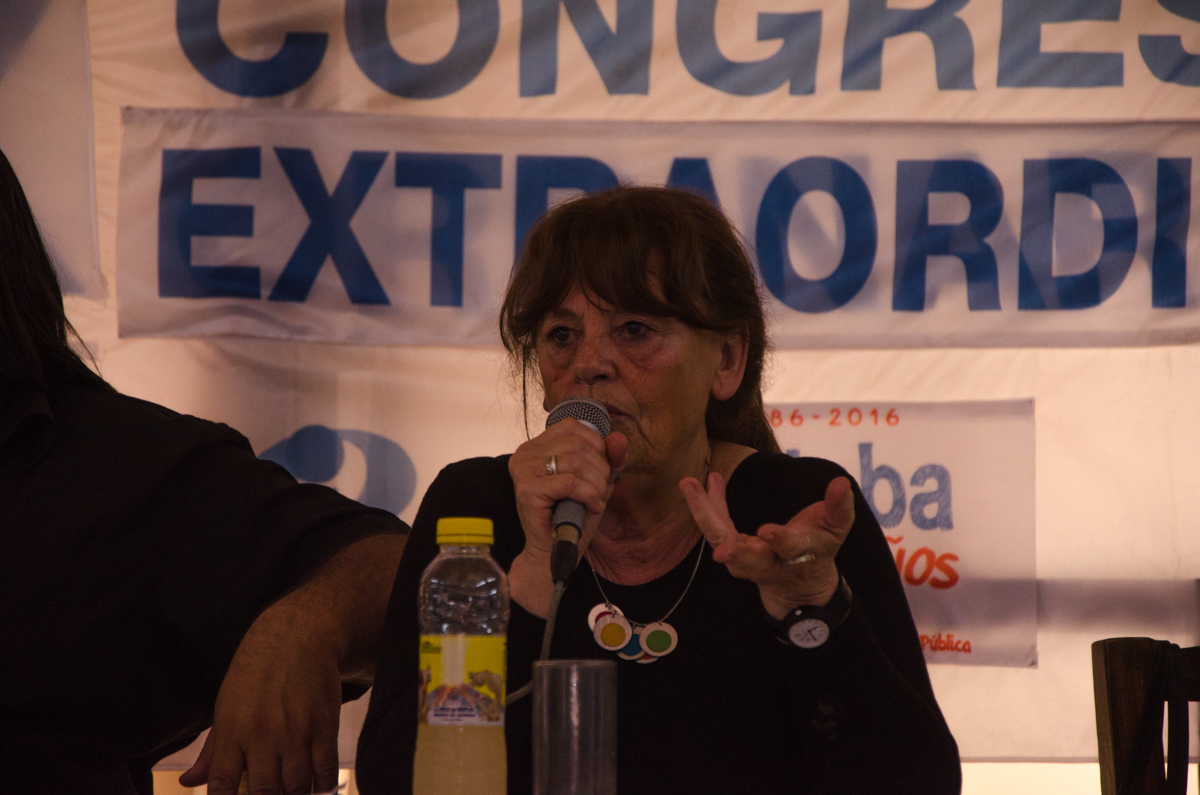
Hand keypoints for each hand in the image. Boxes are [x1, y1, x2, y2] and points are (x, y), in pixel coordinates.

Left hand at [180, 534, 402, 793]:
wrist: (297, 635)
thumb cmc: (256, 673)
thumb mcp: (226, 706)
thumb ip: (212, 750)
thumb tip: (189, 784)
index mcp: (232, 731)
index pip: (223, 786)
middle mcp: (262, 735)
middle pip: (265, 793)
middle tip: (271, 794)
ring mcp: (295, 731)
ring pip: (297, 787)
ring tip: (293, 791)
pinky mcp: (324, 724)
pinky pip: (326, 770)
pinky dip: (323, 785)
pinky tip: (318, 784)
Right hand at [507, 419, 626, 615]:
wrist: (554, 551)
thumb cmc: (573, 515)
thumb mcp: (596, 480)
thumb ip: (609, 457)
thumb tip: (619, 438)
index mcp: (537, 445)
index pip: (574, 427)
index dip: (597, 447)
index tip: (602, 471)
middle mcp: (525, 453)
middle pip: (577, 444)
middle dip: (600, 468)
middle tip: (601, 491)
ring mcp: (523, 470)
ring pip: (576, 462)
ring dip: (596, 484)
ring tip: (596, 500)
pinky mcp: (528, 489)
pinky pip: (570, 482)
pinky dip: (589, 495)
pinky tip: (591, 507)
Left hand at [680, 473, 853, 618]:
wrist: (798, 582)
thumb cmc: (819, 547)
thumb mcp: (836, 529)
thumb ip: (839, 508)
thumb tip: (841, 483)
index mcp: (798, 556)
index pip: (789, 548)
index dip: (779, 540)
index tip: (767, 531)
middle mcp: (768, 562)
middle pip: (749, 559)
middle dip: (735, 553)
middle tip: (721, 551)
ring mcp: (745, 559)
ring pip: (721, 538)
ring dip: (703, 512)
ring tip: (689, 483)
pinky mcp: (732, 548)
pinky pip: (715, 526)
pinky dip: (707, 503)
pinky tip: (703, 479)